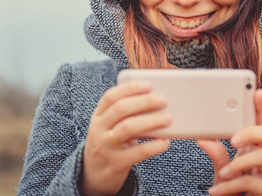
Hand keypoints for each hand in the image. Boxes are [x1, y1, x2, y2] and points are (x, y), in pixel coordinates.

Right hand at [80, 81, 171, 195]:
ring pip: (128, 128)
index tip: (148, 85)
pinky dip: (154, 146)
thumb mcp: (109, 126)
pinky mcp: (116, 164)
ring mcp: (106, 147)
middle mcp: (99, 129)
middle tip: (163, 100)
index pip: (111, 97)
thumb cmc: (110, 143)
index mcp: (98, 116)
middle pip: (120, 109)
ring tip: (168, 118)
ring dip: (151, 121)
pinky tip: (165, 142)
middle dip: (144, 102)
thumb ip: (126, 114)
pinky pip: (138, 152)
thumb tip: (157, 102)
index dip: (130, 88)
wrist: (93, 175)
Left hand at [197, 89, 261, 195]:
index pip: (261, 124)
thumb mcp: (222, 172)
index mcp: (255, 149)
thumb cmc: (233, 192)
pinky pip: (251, 183)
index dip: (261, 108)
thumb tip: (203, 138)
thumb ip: (217, 155)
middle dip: (253, 132)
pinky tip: (216, 191)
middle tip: (233, 139)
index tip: (257, 91)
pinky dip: (231, 186)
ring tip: (222, 173)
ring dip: (240, 163)